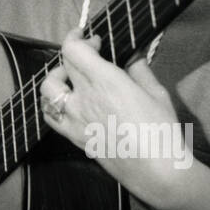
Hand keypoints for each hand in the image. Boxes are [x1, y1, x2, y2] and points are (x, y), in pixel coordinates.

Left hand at [40, 31, 189, 209]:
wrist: (156, 171)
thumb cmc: (161, 129)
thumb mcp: (156, 92)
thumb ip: (139, 69)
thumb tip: (131, 56)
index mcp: (104, 81)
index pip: (73, 50)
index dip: (77, 38)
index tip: (91, 38)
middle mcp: (83, 97)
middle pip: (62, 65)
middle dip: (73, 53)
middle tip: (88, 54)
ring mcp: (74, 119)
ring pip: (47, 90)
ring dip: (56, 77)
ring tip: (71, 78)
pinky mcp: (73, 137)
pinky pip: (51, 116)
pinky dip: (53, 104)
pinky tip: (67, 104)